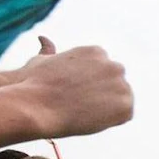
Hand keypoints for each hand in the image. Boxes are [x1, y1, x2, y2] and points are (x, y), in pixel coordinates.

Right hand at [7, 42, 133, 137]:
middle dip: (102, 94)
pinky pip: (124, 115)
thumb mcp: (40, 61)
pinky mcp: (125, 104)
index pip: (102, 72)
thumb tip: (43, 37)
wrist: (37, 106)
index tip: (74, 94)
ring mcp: (121, 84)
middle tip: (80, 105)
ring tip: (82, 112)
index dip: (88, 87)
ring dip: (108, 107)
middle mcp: (113, 65)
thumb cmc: (32, 85)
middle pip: (114, 84)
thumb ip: (49, 52)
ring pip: (121, 99)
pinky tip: (90, 119)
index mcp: (97, 52)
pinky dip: (111, 120)